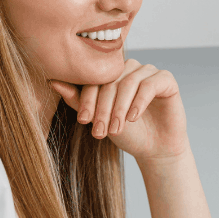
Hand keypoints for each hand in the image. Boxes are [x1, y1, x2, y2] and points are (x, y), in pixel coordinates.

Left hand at [50, 59, 189, 162]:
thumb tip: (52, 82)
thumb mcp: (100, 119)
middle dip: (103, 108)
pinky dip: (139, 102)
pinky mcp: (166, 80)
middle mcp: (130, 68)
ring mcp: (149, 72)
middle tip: (99, 131)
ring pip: (128, 83)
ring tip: (116, 130)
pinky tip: (133, 118)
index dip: (87, 98)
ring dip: (120, 108)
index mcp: (112, 73)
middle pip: (111, 81)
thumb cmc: (128, 134)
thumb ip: (78, 101)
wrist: (156, 150)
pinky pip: (149, 85)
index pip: (95, 78)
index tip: (83, 121)